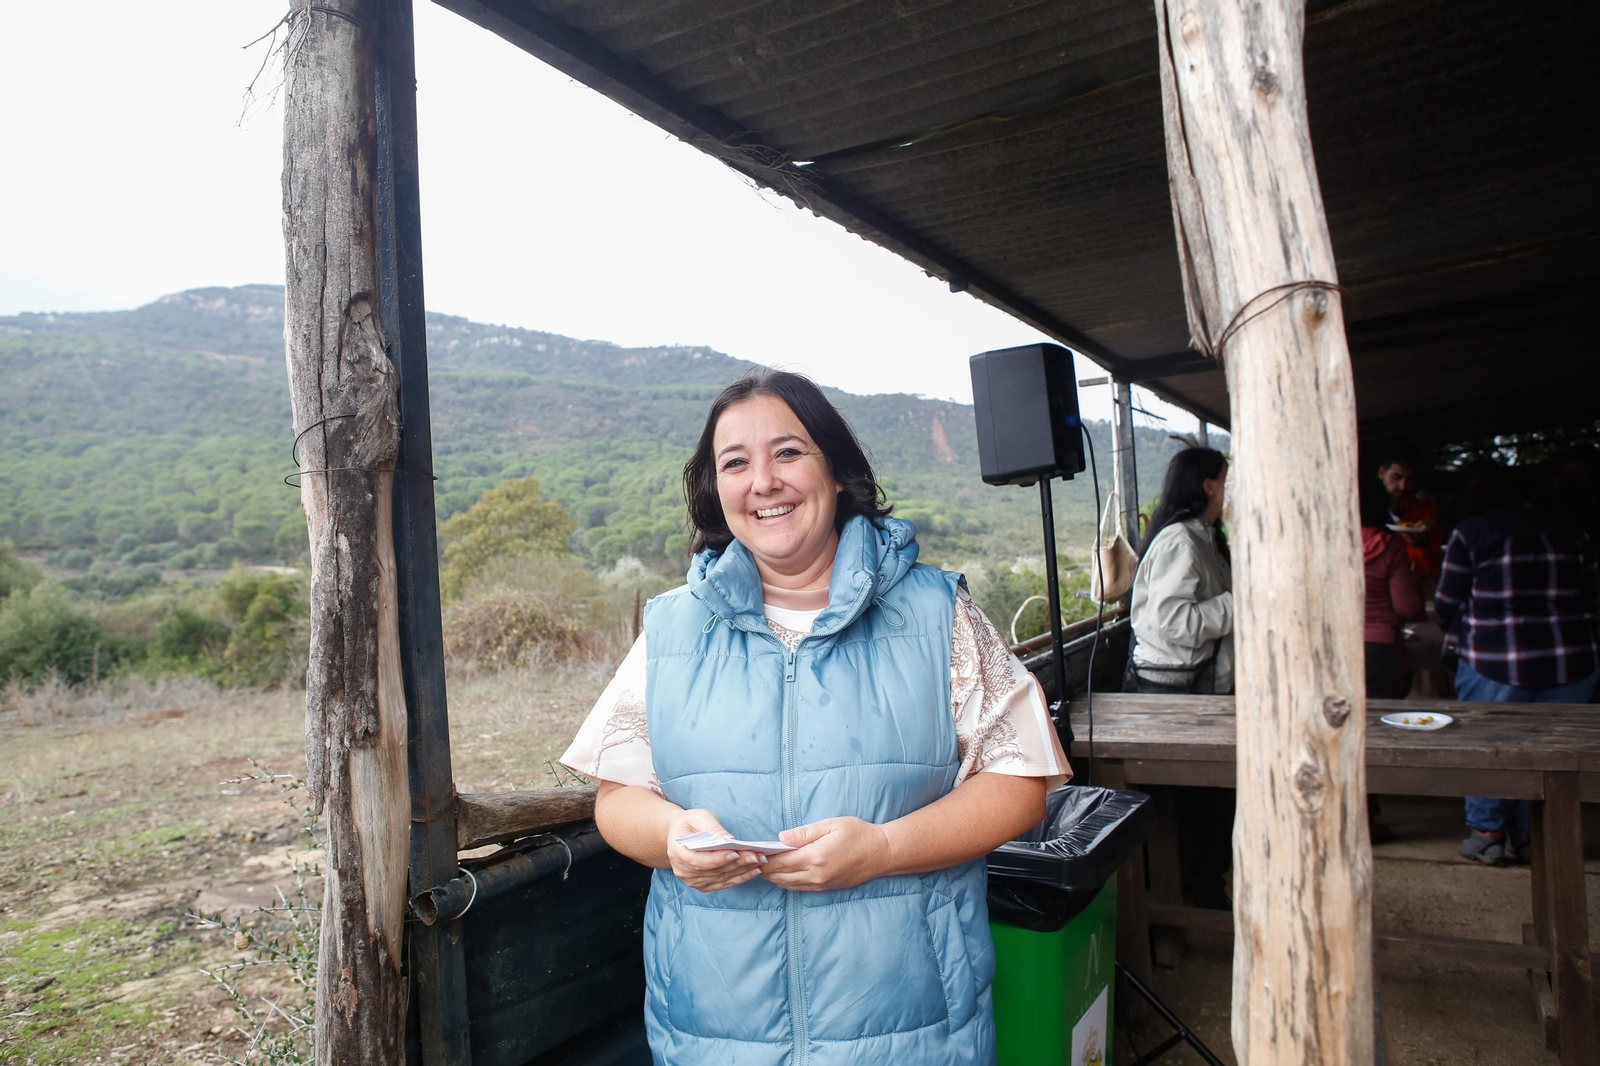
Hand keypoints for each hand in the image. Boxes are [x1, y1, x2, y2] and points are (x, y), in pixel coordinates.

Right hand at [664, 809, 764, 892]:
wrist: (680, 834)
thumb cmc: (690, 823)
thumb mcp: (699, 817)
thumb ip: (712, 828)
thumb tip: (729, 840)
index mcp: (677, 852)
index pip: (698, 860)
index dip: (717, 859)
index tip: (736, 853)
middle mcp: (682, 870)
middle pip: (713, 871)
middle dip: (737, 863)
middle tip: (756, 856)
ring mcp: (692, 880)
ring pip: (721, 879)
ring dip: (742, 871)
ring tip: (759, 862)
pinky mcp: (703, 885)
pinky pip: (723, 884)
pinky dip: (740, 878)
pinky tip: (753, 871)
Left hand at [760, 817, 890, 891]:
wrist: (882, 853)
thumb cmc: (858, 834)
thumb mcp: (831, 825)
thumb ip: (804, 833)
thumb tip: (780, 838)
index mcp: (815, 857)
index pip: (780, 862)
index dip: (763, 858)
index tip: (752, 852)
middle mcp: (815, 875)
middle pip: (780, 876)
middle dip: (764, 868)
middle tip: (753, 858)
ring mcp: (820, 884)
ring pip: (787, 885)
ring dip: (773, 876)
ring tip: (763, 865)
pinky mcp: (825, 888)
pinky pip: (799, 888)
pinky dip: (786, 881)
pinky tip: (781, 872)